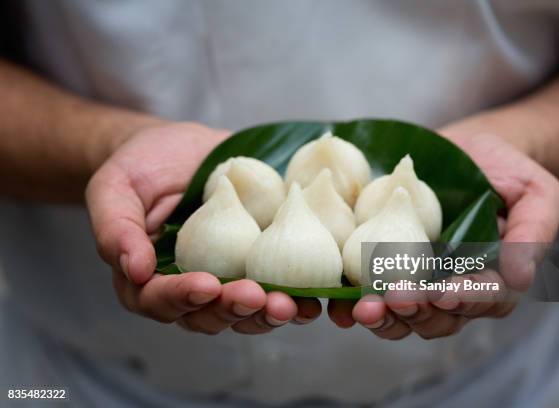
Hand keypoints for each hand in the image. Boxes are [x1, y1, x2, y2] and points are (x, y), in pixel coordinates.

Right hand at [86, 122, 320, 333]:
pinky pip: (276, 289)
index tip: (206, 285)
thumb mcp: (115, 188)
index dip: (183, 298)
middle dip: (233, 310)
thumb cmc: (142, 166)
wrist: (180, 148)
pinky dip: (295, 296)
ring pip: (245, 312)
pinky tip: (313, 295)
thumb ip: (116, 228)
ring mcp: (227, 279)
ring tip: (291, 305)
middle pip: (208, 315)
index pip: (160, 300)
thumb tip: (135, 270)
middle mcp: (189, 289)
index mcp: (148, 280)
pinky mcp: (258, 265)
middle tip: (257, 297)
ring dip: (268, 313)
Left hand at [328, 132, 558, 339]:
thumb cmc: (506, 169)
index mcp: (493, 278)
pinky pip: (372, 295)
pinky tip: (340, 305)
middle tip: (397, 297)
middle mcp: (454, 289)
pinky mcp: (386, 266)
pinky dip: (355, 306)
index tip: (443, 294)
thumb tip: (520, 277)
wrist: (466, 150)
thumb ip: (533, 233)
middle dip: (416, 312)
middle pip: (438, 319)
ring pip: (403, 317)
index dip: (463, 300)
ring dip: (384, 317)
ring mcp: (419, 280)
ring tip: (364, 308)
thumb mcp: (535, 192)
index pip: (483, 300)